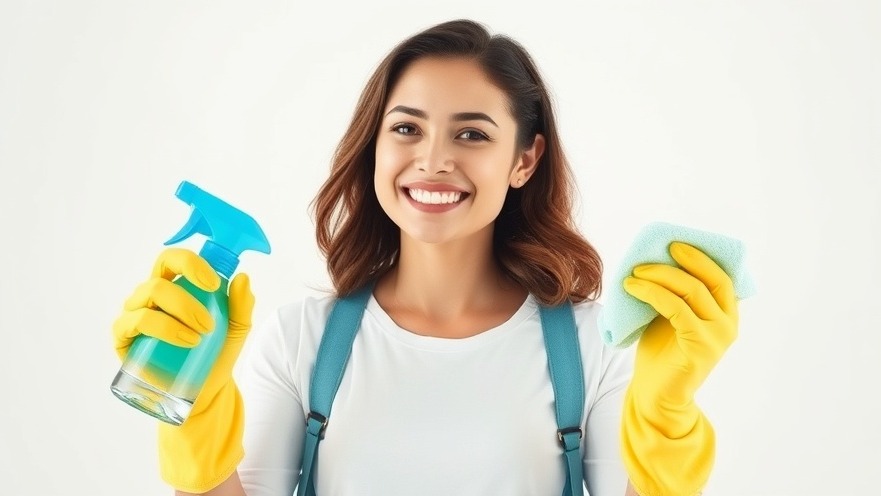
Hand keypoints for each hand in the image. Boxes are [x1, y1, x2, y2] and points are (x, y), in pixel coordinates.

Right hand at [112, 247, 253, 413]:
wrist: (206, 389)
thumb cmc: (216, 352)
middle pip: (160, 280)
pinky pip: (133, 322)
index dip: (191, 264)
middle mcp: (151, 296)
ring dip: (179, 313)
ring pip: (148, 296)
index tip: (214, 284)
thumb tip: (243, 277)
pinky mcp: (124, 337)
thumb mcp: (237, 328)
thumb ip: (242, 304)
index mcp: (175, 285)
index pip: (173, 260)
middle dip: (188, 299)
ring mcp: (135, 314)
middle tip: (210, 324)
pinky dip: (163, 328)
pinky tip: (185, 341)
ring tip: (200, 338)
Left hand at [623, 241, 737, 415]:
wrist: (655, 394)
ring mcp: (718, 336)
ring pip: (692, 291)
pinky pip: (675, 308)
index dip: (701, 257)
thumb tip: (657, 260)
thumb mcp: (670, 317)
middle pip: (712, 279)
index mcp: (726, 315)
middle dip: (688, 259)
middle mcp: (729, 325)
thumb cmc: (660, 354)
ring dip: (660, 275)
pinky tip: (633, 287)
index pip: (721, 277)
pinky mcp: (701, 346)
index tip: (677, 243)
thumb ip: (675, 294)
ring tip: (635, 271)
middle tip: (663, 247)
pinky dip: (652, 293)